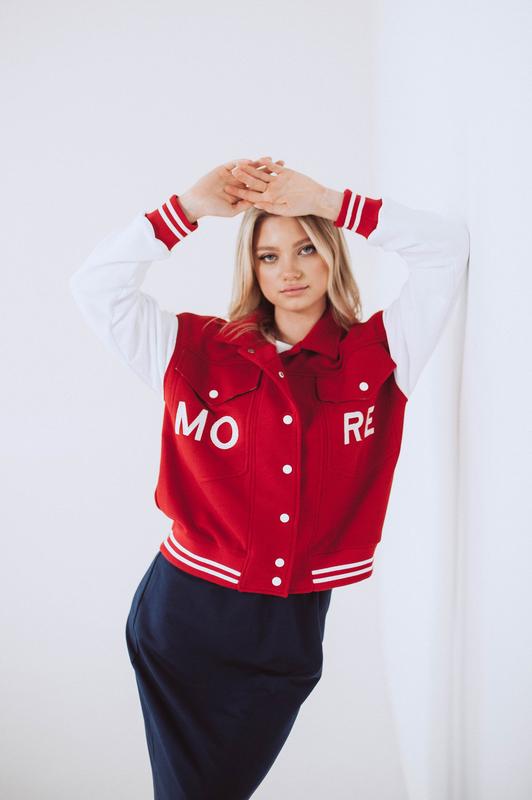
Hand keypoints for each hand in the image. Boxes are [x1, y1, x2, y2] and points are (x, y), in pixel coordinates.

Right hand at [178, 157, 284, 221]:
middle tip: (283, 164)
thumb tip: (259, 203)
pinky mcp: (224, 168)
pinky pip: (235, 163)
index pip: (260, 186)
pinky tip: (251, 161)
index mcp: (244, 192)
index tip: (284, 180)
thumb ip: (245, 206)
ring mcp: (233, 174)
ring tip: (270, 159)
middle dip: (270, 169)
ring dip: (259, 163)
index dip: (271, 183)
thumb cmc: (214, 209)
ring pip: (248, 167)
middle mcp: (240, 181)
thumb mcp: (232, 211)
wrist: (198, 201)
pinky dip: (243, 162)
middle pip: (258, 174)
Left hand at [224, 158, 338, 217]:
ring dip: (252, 168)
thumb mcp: (285, 209)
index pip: (251, 195)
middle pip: (254, 182)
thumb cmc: (303, 207)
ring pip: (262, 173)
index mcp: (269, 199)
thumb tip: (255, 204)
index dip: (239, 192)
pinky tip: (259, 158)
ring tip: (241, 162)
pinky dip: (267, 162)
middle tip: (231, 171)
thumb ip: (270, 206)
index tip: (228, 188)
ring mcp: (278, 181)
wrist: (317, 198)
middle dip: (243, 177)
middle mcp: (272, 190)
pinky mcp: (286, 173)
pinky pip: (274, 167)